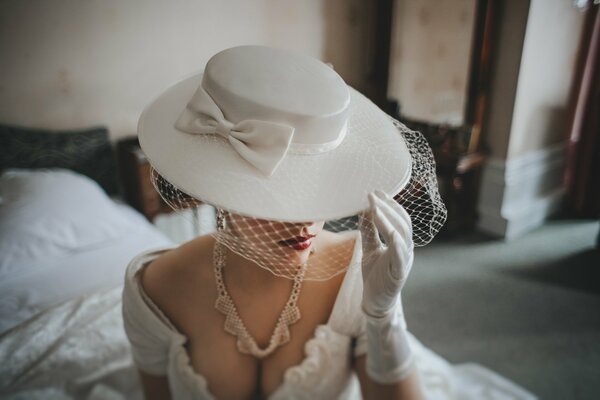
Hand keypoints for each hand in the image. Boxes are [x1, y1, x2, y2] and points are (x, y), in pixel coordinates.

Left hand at [359, 190, 413, 319]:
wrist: (375, 302)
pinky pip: (400, 254)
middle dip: (388, 206)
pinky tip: (388, 229)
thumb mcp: (370, 248)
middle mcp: (406, 248)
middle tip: (374, 194)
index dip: (390, 204)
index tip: (376, 191)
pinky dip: (396, 240)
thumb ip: (369, 231)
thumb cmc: (375, 275)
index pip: (399, 217)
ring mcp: (404, 260)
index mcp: (400, 242)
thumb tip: (364, 209)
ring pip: (402, 234)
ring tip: (375, 207)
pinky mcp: (399, 273)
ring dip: (388, 219)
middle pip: (402, 222)